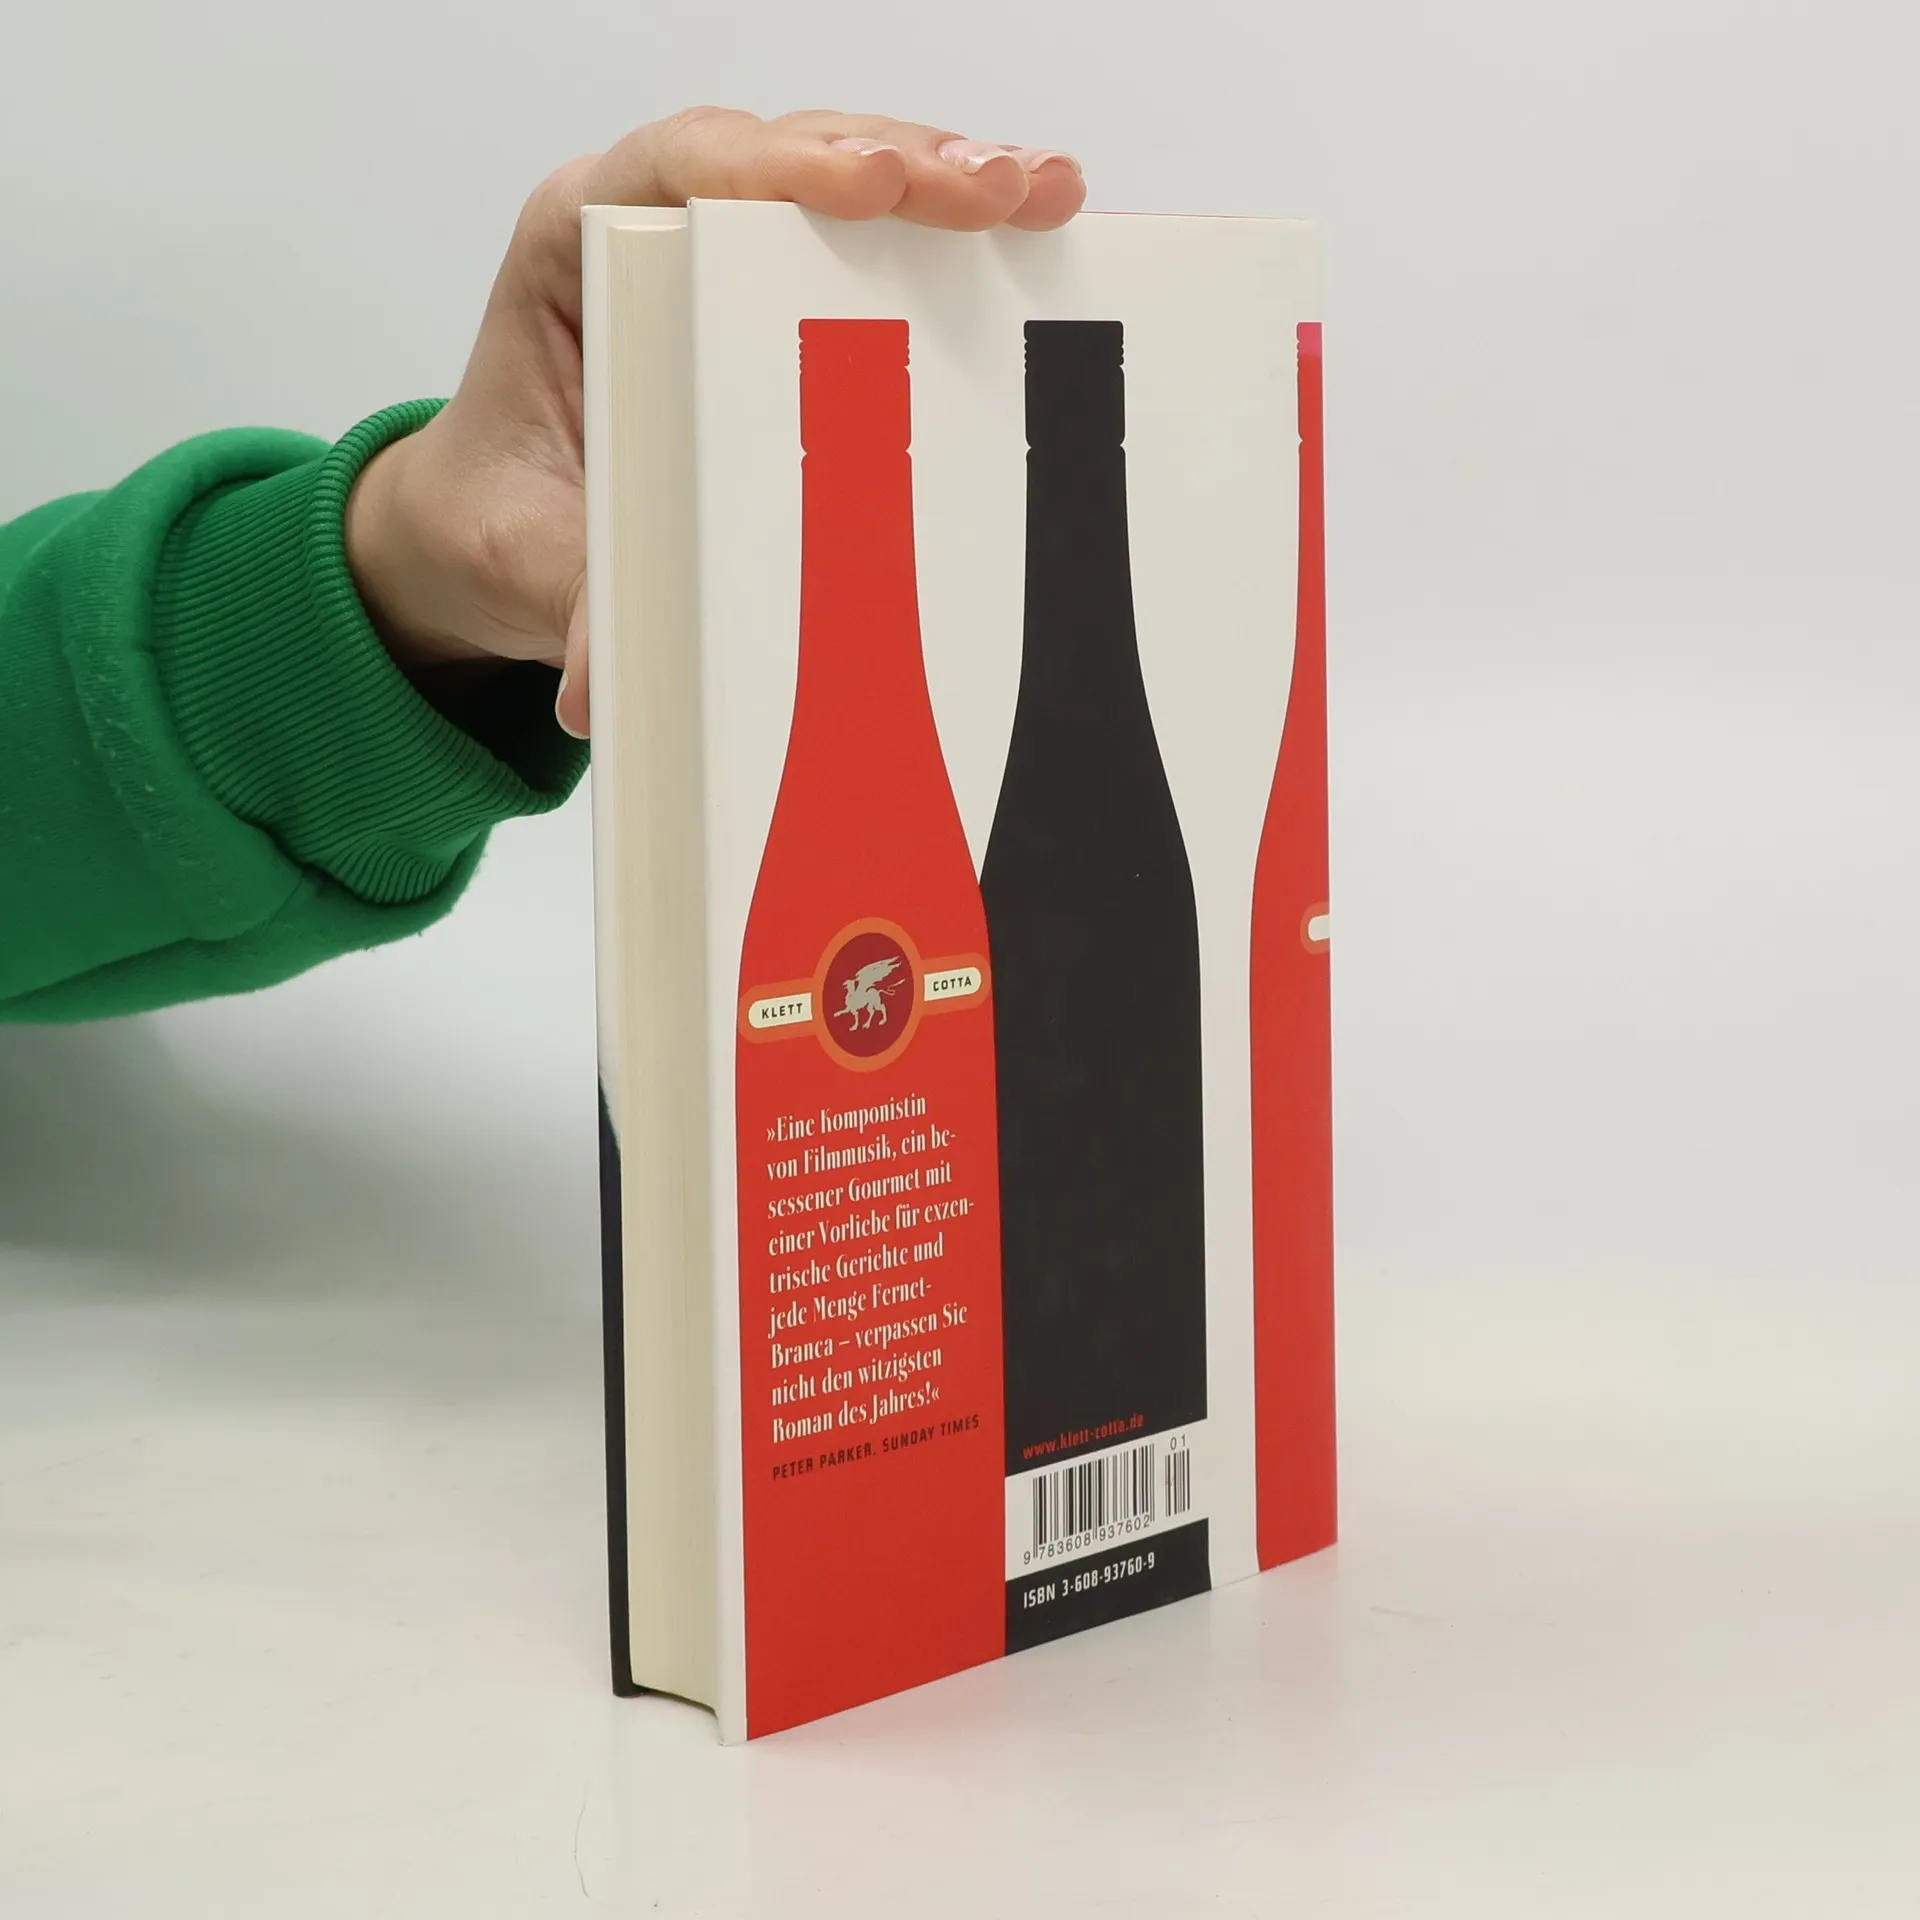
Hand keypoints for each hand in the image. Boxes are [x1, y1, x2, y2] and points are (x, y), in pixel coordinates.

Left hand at [344, 108, 1086, 737]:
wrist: (492, 531)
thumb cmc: (505, 516)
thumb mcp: (530, 565)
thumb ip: (578, 604)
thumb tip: (605, 686)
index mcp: (573, 251)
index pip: (680, 171)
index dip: (781, 168)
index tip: (871, 189)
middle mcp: (653, 224)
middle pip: (790, 158)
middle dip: (905, 163)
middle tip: (995, 190)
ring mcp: (726, 249)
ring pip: (850, 180)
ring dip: (952, 182)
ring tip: (1045, 195)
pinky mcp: (782, 292)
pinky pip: (875, 241)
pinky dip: (953, 238)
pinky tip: (1035, 237)